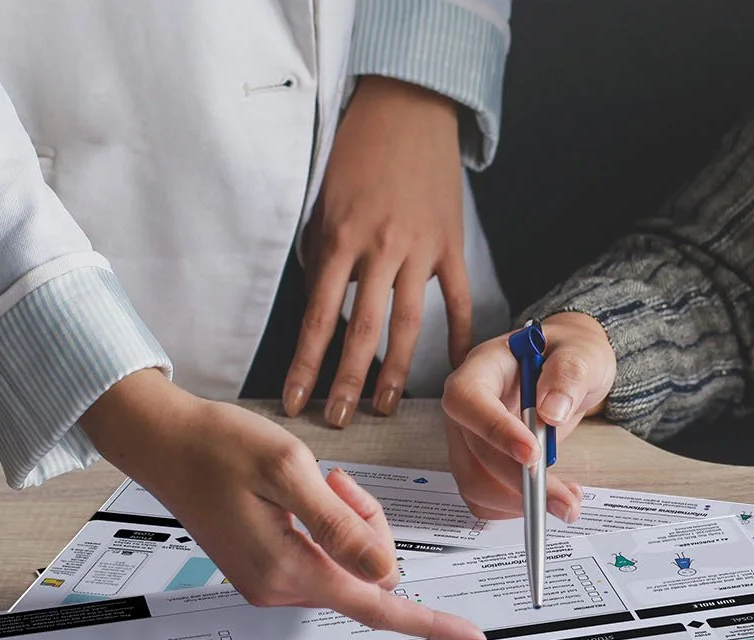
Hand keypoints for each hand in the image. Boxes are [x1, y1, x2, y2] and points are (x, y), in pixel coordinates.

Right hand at [82, 370, 486, 639]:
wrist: (166, 442)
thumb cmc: (219, 447)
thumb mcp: (289, 472)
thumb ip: (341, 527)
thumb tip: (385, 572)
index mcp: (289, 569)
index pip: (378, 607)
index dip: (431, 621)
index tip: (473, 637)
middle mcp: (280, 587)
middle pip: (370, 574)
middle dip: (370, 526)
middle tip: (336, 481)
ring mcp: (272, 581)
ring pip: (350, 563)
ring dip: (347, 521)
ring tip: (313, 481)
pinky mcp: (268, 568)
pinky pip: (325, 555)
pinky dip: (328, 523)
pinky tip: (301, 494)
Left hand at [282, 75, 471, 426]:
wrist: (406, 107)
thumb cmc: (356, 151)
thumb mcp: (323, 201)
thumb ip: (324, 256)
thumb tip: (323, 305)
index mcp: (341, 239)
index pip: (318, 318)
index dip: (305, 365)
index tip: (295, 399)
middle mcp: (381, 250)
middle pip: (362, 332)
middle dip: (348, 382)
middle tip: (338, 418)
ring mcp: (420, 249)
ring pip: (408, 324)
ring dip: (394, 371)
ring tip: (384, 405)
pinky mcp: (450, 244)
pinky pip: (457, 300)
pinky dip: (457, 335)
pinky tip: (451, 365)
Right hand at [441, 312, 616, 520]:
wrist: (571, 371)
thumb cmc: (571, 354)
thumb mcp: (582, 353)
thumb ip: (569, 374)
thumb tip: (552, 411)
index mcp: (484, 366)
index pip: (468, 399)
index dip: (494, 430)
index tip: (533, 454)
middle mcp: (469, 405)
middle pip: (474, 451)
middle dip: (519, 480)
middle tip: (565, 500)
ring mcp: (471, 437)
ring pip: (476, 483)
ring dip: (519, 501)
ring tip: (567, 499)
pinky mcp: (481, 463)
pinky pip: (486, 498)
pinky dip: (517, 507)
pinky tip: (551, 496)